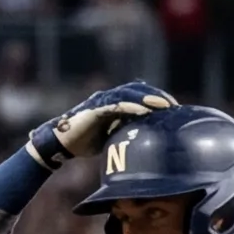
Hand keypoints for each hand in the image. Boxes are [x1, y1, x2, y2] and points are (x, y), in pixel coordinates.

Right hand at [31, 80, 175, 165]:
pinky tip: (144, 111)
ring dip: (147, 99)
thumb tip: (144, 140)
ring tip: (163, 105)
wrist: (61, 142)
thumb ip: (124, 132)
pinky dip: (131, 106)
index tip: (172, 108)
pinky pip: (116, 104)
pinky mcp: (95, 108)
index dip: (155, 99)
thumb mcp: (110, 136)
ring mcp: (101, 101)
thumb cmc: (85, 140)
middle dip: (156, 96)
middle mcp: (108, 98)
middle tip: (173, 105)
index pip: (138, 95)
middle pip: (137, 90)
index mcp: (113, 103)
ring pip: (128, 94)